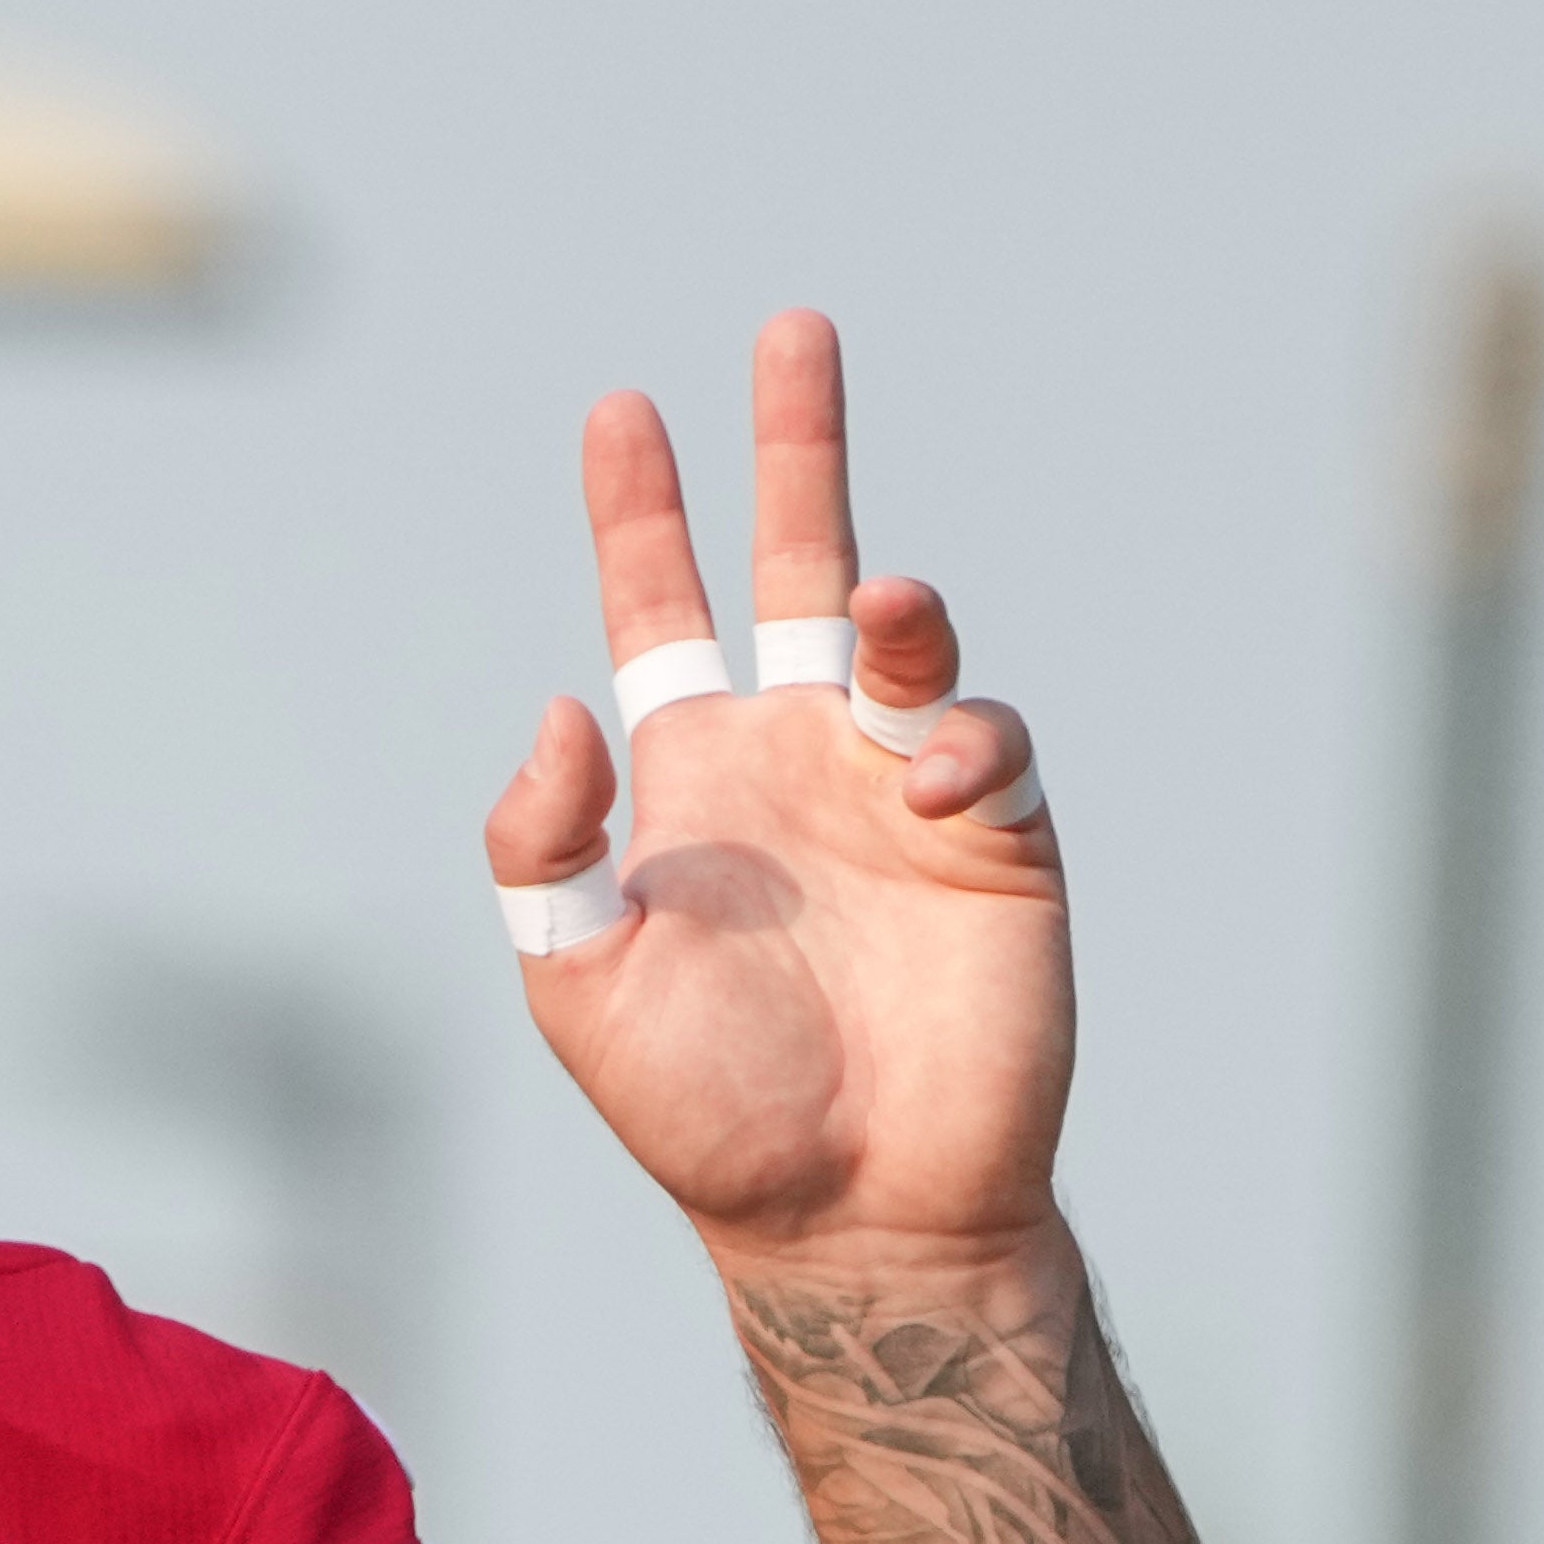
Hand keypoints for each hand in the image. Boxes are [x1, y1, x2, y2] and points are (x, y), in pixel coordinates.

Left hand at [481, 310, 1071, 1263]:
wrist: (852, 1216)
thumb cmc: (709, 1114)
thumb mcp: (581, 986)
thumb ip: (544, 853)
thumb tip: (555, 712)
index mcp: (699, 780)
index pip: (665, 613)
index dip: (640, 516)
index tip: (617, 412)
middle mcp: (802, 761)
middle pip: (805, 565)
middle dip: (800, 449)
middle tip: (792, 328)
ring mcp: (902, 795)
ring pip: (910, 640)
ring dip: (899, 607)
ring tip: (883, 609)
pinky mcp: (1000, 844)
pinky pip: (985, 746)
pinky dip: (961, 744)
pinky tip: (931, 796)